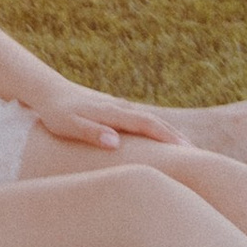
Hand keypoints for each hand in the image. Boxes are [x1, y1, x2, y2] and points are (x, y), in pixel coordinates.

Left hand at [32, 76, 184, 151]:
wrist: (48, 91)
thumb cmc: (56, 113)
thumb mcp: (68, 125)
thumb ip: (91, 133)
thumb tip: (115, 143)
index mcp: (112, 113)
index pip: (146, 125)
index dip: (166, 137)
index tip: (185, 150)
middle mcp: (120, 108)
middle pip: (154, 122)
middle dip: (175, 137)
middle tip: (198, 154)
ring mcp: (119, 108)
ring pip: (149, 120)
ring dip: (168, 133)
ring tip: (186, 149)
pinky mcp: (115, 110)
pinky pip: (141, 121)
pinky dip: (156, 129)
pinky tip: (161, 140)